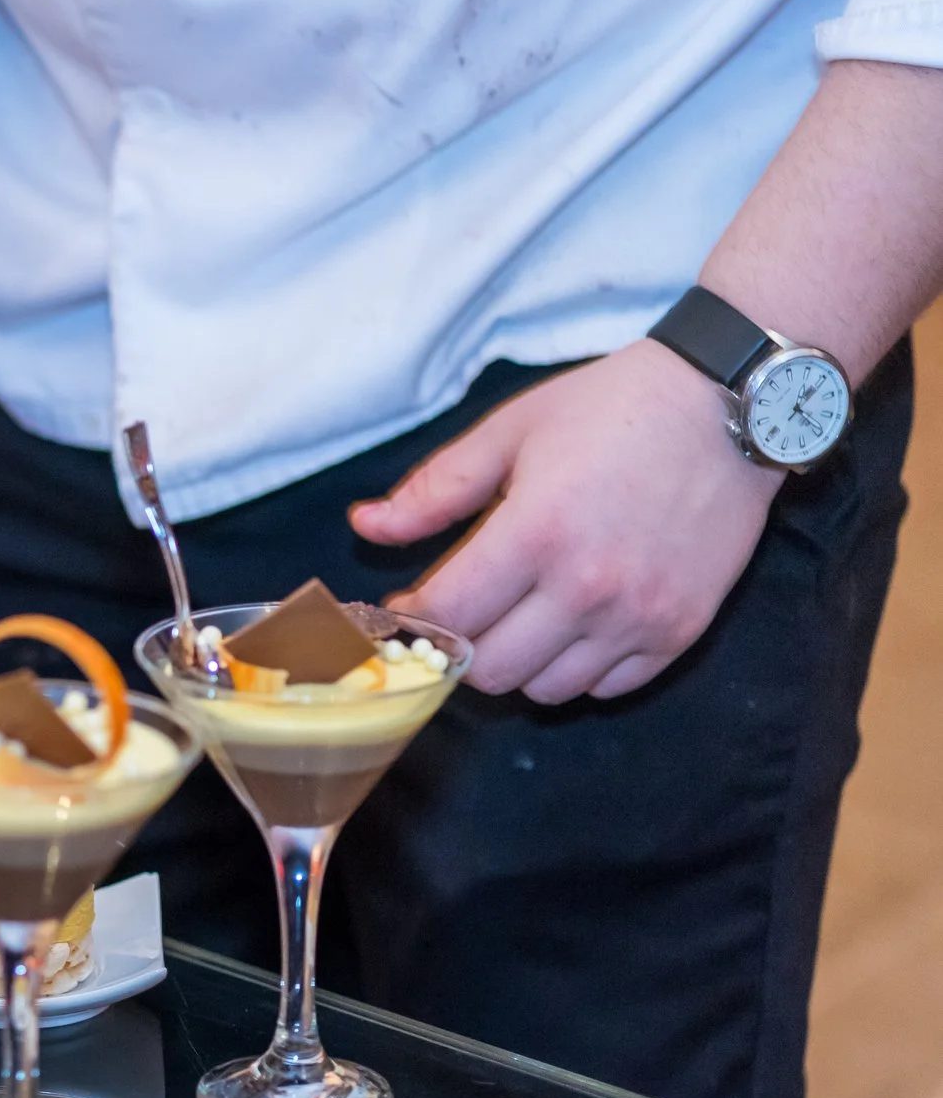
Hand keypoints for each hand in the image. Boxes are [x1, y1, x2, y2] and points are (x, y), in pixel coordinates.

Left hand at [350, 340, 783, 702]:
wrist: (732, 406)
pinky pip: (605, 688)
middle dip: (460, 648)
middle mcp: (588, 588)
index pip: (447, 616)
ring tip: (517, 618)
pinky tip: (569, 625)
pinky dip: (575, 670)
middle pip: (489, 671)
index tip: (404, 606)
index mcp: (536, 534)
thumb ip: (434, 490)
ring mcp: (639, 617)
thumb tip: (364, 526)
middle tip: (461, 615)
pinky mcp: (680, 632)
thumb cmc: (612, 410)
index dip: (412, 619)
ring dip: (517, 664)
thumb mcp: (511, 432)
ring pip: (544, 690)